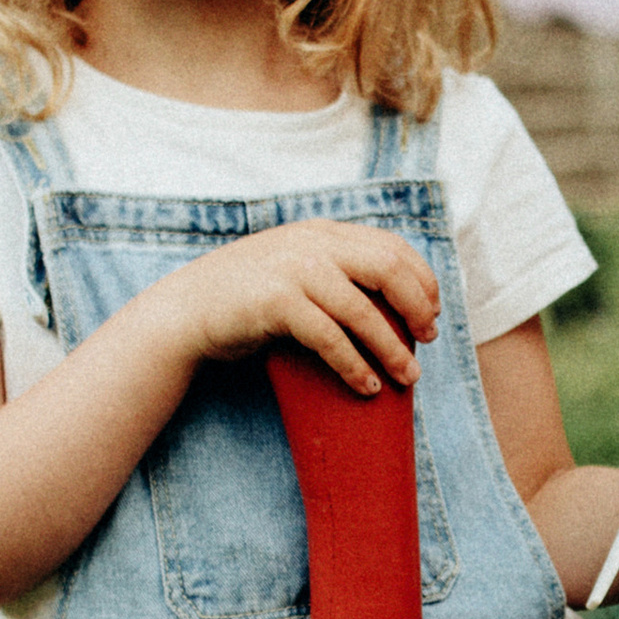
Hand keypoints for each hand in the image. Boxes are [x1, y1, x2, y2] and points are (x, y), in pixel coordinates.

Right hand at [153, 220, 441, 397]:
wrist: (186, 309)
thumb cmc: (248, 296)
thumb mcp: (296, 266)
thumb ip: (335, 268)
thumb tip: (393, 298)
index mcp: (323, 232)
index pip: (391, 245)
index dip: (421, 279)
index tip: (433, 311)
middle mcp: (312, 243)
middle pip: (388, 269)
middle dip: (417, 306)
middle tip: (428, 339)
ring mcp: (293, 270)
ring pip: (362, 311)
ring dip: (392, 348)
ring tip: (408, 376)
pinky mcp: (276, 302)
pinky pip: (330, 339)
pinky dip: (355, 365)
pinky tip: (367, 386)